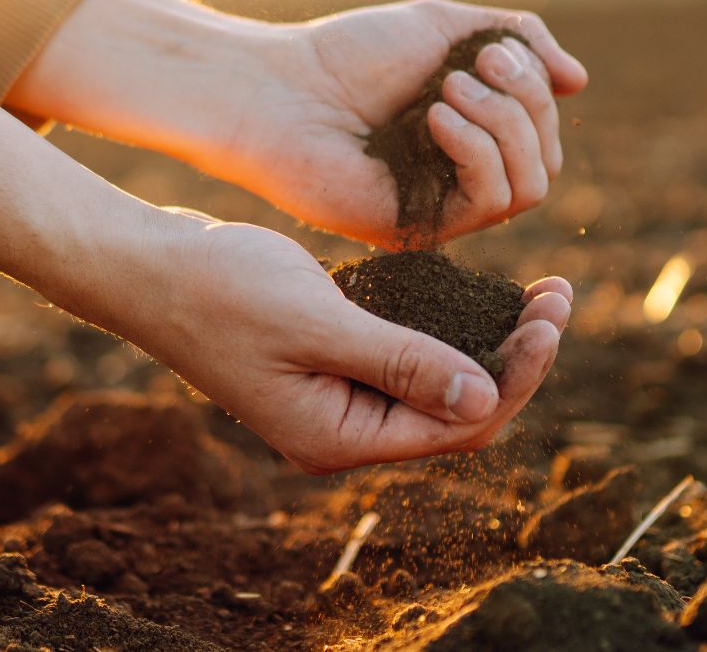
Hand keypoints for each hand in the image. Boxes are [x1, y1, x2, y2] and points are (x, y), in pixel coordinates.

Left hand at [8, 0, 587, 248]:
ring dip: (505, 126)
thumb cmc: (349, 54)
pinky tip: (436, 117)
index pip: (543, 131)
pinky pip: (490, 203)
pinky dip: (478, 151)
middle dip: (525, 104)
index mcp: (470, 135)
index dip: (535, 89)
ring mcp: (442, 208)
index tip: (492, 49)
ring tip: (449, 89)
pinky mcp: (420, 229)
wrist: (279, 88)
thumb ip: (518, 40)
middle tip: (475, 66)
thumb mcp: (446, 26)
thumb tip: (579, 82)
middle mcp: (461, 178)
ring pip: (531, 186)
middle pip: (546, 160)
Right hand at [119, 217, 572, 473]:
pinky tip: (479, 293)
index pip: (458, 425)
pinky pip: (407, 358)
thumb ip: (400, 362)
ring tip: (540, 293)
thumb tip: (486, 397)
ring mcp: (336, 399)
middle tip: (559, 295)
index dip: (516, 376)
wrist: (147, 268)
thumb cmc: (220, 290)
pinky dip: (448, 328)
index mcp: (339, 438)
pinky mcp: (331, 363)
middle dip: (515, 359)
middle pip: (458, 411)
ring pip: (437, 383)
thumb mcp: (316, 322)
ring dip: (490, 342)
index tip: (551, 316)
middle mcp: (343, 430)